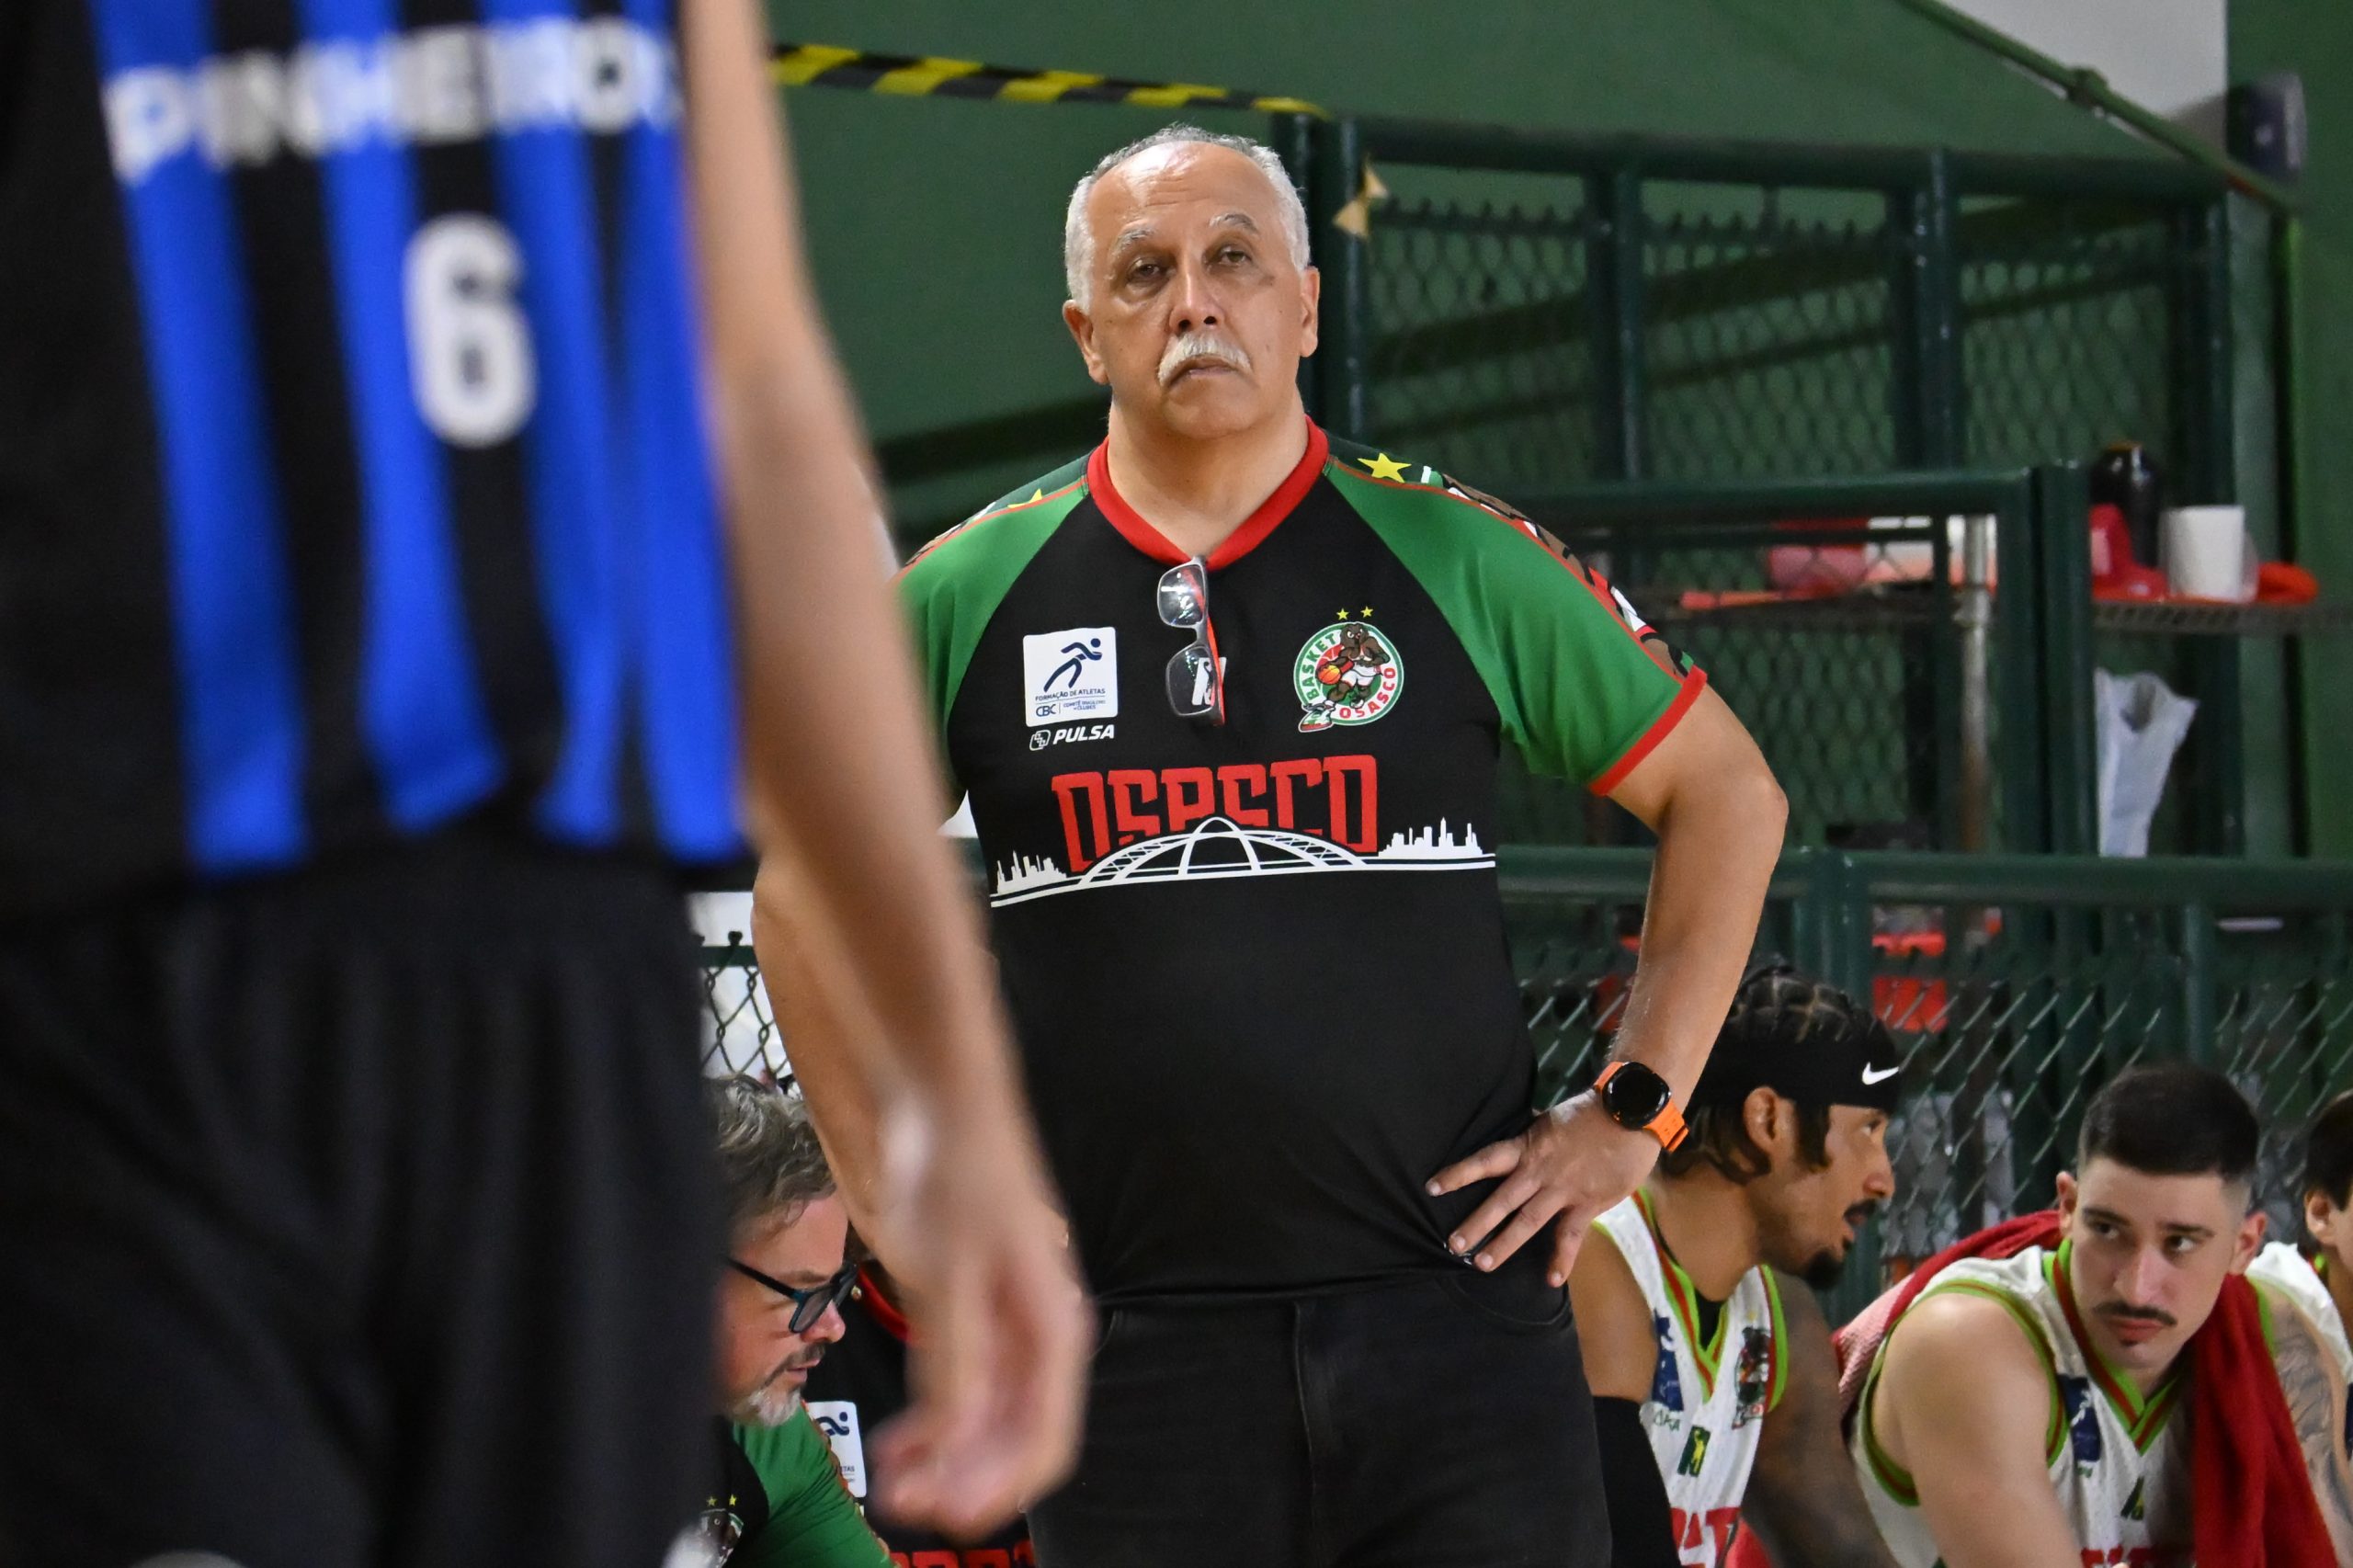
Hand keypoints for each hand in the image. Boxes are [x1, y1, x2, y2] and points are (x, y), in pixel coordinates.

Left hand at [865, 1106, 1091, 1536]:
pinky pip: (963, 1391)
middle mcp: (1040, 1342)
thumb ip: (954, 1365)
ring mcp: (1008, 1331)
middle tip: (899, 1500)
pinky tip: (898, 1439)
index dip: (996, 1489)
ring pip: (987, 1423)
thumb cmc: (959, 1180)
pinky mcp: (976, 1317)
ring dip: (945, 1459)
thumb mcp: (948, 1279)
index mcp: (1053, 1334)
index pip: (1044, 1443)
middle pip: (1015, 1441)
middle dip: (963, 1480)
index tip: (940, 1512)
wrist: (944, 1111)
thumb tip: (954, 1443)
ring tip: (890, 1477)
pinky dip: (934, 1423)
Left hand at [1426, 1091, 1660, 1286]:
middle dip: (1476, 1223)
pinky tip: (1551, 1280)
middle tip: (1453, 1244)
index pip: (1485, 1160)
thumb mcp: (1552, 1120)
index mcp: (1528, 1146)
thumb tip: (1522, 1129)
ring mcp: (1562, 1189)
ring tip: (1483, 1264)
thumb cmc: (1591, 1114)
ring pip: (1527, 1221)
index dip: (1458, 1173)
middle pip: (1500, 1199)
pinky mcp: (1587, 1203)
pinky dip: (1562, 1259)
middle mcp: (1539, 1171)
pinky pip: (1570, 1235)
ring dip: (1505, 1244)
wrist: (1629, 1114)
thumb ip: (1535, 1134)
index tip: (1432, 1187)